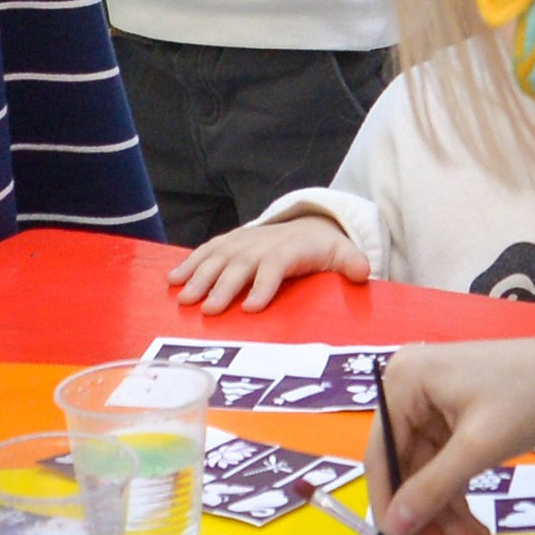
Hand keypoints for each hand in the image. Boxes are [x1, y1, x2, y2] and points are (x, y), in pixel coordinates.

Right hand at [168, 215, 368, 314]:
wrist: (305, 224)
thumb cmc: (321, 248)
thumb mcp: (341, 252)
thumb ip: (351, 262)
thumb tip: (362, 272)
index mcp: (288, 250)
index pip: (275, 266)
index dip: (264, 286)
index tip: (252, 309)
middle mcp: (260, 244)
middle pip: (240, 265)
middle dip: (224, 286)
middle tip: (209, 310)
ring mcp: (241, 242)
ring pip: (217, 257)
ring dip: (199, 276)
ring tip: (183, 299)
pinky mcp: (228, 243)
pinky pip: (205, 250)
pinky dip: (187, 263)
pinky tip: (171, 280)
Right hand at [375, 324, 534, 534]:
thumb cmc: (527, 399)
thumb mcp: (476, 448)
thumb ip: (430, 490)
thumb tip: (392, 530)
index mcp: (403, 381)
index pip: (381, 455)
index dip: (389, 504)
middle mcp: (410, 387)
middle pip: (405, 464)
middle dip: (428, 510)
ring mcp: (433, 400)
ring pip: (427, 469)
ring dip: (447, 509)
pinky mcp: (454, 413)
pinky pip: (446, 461)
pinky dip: (458, 493)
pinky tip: (475, 527)